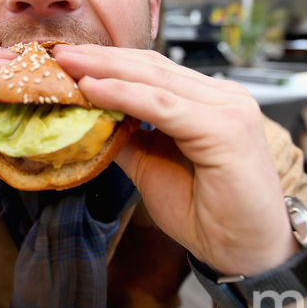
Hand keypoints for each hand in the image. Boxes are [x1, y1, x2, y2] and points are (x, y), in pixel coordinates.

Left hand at [53, 44, 295, 275]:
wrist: (247, 255)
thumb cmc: (209, 215)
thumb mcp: (152, 168)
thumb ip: (128, 139)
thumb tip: (89, 118)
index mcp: (210, 101)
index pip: (152, 71)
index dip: (109, 63)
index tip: (68, 60)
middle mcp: (224, 97)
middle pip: (152, 67)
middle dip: (101, 58)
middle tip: (59, 53)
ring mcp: (229, 108)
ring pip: (154, 81)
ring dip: (105, 70)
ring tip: (67, 64)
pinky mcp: (226, 128)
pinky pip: (162, 106)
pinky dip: (123, 95)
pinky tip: (92, 89)